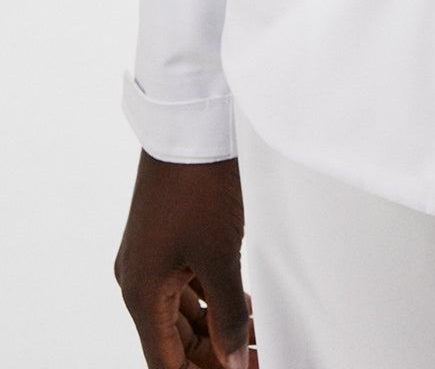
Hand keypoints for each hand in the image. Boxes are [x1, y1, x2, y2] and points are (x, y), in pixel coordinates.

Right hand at [115, 150, 257, 367]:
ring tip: (257, 341)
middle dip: (214, 356)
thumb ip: (229, 316)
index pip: (166, 362)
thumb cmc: (196, 186)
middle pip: (175, 342)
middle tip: (253, 361)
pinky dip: (216, 302)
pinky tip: (245, 310)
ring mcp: (154, 260)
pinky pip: (190, 288)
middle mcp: (140, 282)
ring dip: (219, 330)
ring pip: (186, 315)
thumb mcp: (220, 257)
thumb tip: (233, 360)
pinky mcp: (169, 242)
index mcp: (142, 294)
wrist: (190, 126)